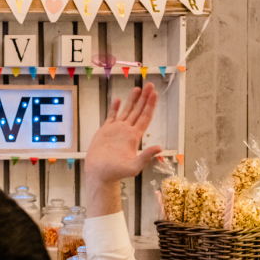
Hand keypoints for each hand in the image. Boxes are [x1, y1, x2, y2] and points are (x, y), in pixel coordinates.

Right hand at [85, 83, 161, 216]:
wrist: (99, 174)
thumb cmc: (115, 173)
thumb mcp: (133, 167)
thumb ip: (146, 157)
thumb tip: (160, 148)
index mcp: (134, 137)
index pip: (145, 117)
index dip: (150, 105)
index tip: (154, 94)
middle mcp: (127, 131)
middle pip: (138, 111)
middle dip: (144, 98)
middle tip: (149, 85)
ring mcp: (116, 130)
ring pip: (126, 111)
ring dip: (132, 100)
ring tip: (137, 88)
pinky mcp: (105, 131)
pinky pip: (111, 116)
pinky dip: (114, 108)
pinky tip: (117, 100)